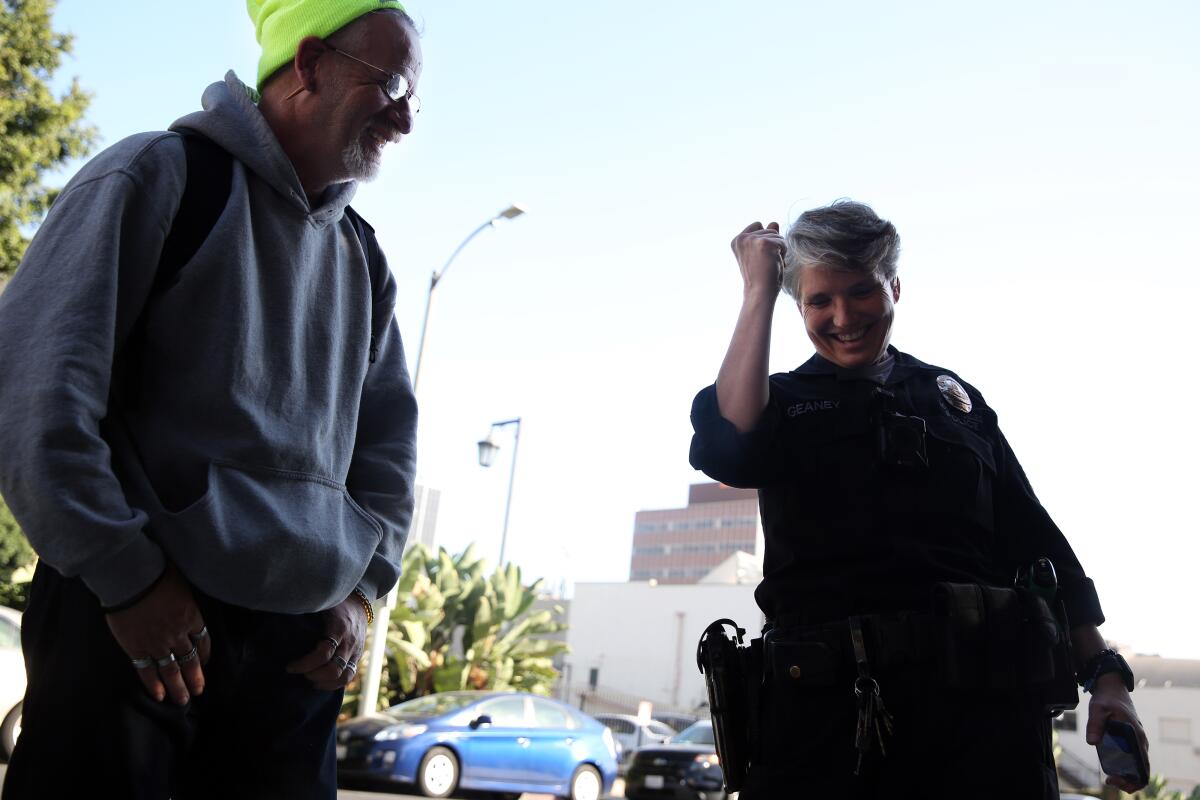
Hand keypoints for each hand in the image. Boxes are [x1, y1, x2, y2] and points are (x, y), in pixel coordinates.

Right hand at [105, 563, 210, 704]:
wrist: (131, 578)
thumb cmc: (158, 573)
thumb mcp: (182, 584)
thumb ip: (186, 599)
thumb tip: (187, 600)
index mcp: (191, 616)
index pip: (203, 640)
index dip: (204, 653)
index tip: (205, 662)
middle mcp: (178, 634)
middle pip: (190, 660)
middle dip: (195, 678)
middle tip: (198, 691)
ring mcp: (157, 643)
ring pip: (171, 670)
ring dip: (177, 687)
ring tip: (183, 701)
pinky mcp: (137, 648)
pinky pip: (147, 670)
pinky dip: (153, 684)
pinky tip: (159, 696)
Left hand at [286, 595, 368, 690]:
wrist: (359, 604)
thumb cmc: (334, 604)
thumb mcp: (323, 604)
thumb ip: (307, 611)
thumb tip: (283, 615)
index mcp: (339, 628)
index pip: (324, 653)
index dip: (305, 664)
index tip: (290, 667)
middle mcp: (349, 642)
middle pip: (333, 669)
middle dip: (313, 675)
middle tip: (299, 673)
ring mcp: (355, 651)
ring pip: (344, 676)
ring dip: (324, 683)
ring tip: (309, 680)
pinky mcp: (357, 658)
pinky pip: (349, 676)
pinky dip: (334, 684)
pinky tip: (319, 683)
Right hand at [731, 221, 785, 298]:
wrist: (759, 292)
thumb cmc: (760, 277)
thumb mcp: (761, 254)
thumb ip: (766, 236)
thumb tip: (774, 222)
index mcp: (736, 241)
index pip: (758, 225)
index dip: (764, 240)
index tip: (759, 258)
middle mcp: (742, 238)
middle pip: (769, 229)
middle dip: (773, 245)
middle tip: (765, 263)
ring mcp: (752, 240)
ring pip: (777, 235)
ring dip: (779, 250)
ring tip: (770, 264)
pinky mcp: (764, 243)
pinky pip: (783, 242)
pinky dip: (783, 254)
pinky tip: (774, 264)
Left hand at [1086, 673, 1149, 792]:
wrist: (1112, 687)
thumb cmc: (1106, 698)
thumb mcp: (1097, 709)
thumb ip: (1095, 725)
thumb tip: (1092, 743)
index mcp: (1137, 736)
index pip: (1143, 767)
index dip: (1133, 779)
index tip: (1115, 778)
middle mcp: (1141, 741)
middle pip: (1142, 770)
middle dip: (1129, 781)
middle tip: (1110, 780)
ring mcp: (1137, 741)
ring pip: (1138, 766)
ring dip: (1127, 776)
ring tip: (1110, 778)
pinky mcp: (1131, 740)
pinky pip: (1133, 759)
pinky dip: (1126, 768)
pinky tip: (1112, 769)